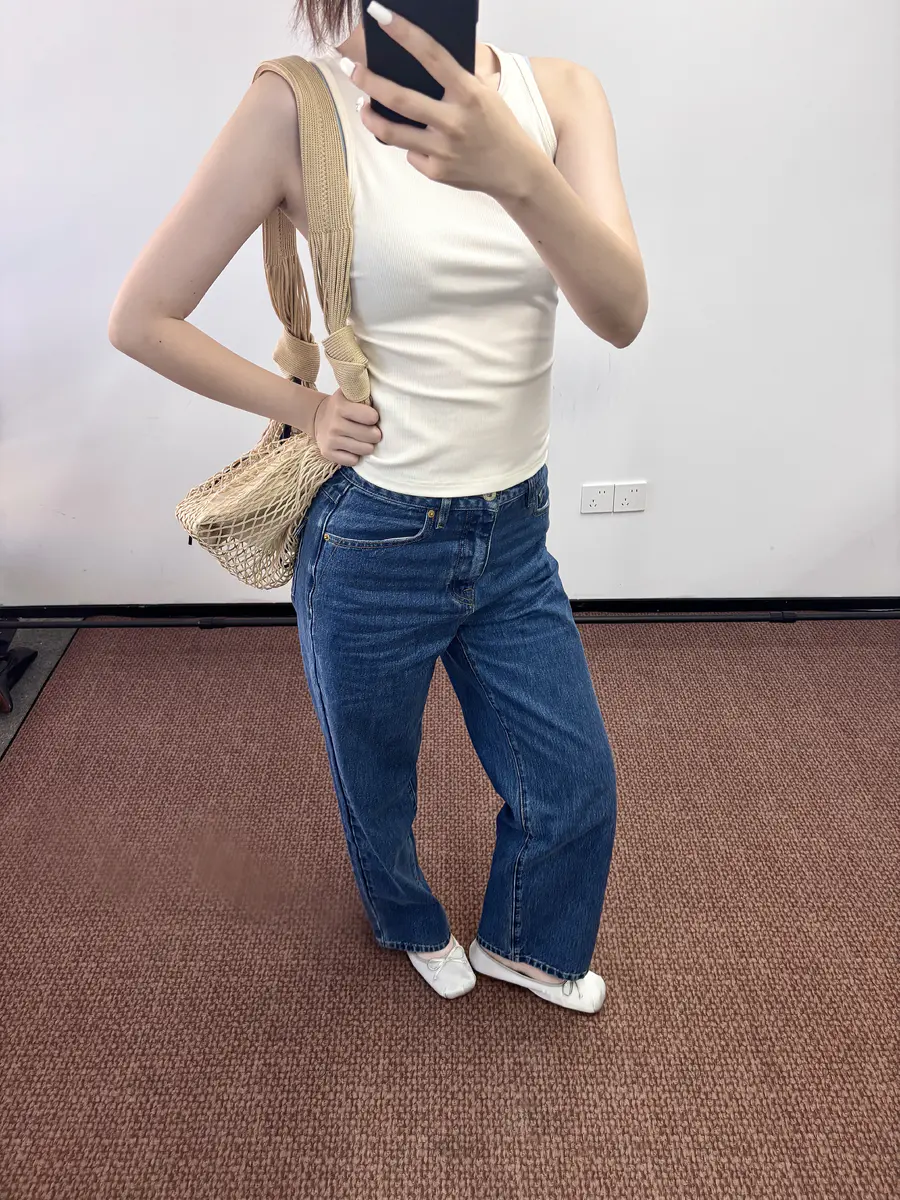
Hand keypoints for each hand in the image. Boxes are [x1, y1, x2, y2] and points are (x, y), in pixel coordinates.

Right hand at [313, 388, 381, 465]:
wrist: (318, 417)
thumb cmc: (342, 405)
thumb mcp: (349, 393)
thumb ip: (363, 392)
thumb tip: (384, 395)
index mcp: (341, 406)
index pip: (370, 417)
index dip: (374, 418)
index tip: (372, 418)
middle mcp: (334, 424)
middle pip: (370, 435)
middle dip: (375, 435)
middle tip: (372, 432)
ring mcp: (330, 439)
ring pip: (364, 450)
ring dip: (368, 446)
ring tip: (364, 440)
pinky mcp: (327, 452)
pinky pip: (352, 461)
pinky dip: (356, 456)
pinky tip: (353, 448)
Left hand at [343, 3, 541, 200]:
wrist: (515, 171)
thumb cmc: (497, 125)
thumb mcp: (484, 94)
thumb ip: (456, 80)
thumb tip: (418, 61)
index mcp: (469, 94)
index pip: (432, 56)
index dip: (404, 33)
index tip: (380, 15)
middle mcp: (454, 122)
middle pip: (399, 99)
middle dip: (369, 82)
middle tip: (352, 71)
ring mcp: (443, 150)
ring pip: (392, 132)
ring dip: (371, 116)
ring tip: (364, 105)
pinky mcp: (437, 172)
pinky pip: (411, 154)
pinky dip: (410, 145)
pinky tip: (416, 141)